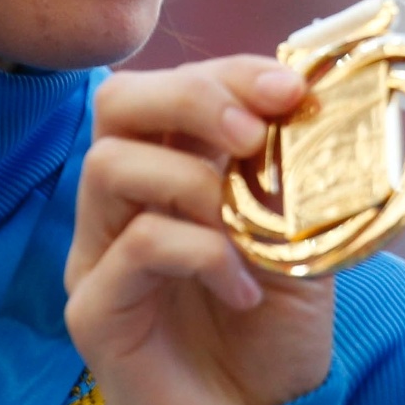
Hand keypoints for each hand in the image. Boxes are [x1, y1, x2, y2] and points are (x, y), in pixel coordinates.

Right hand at [65, 57, 331, 404]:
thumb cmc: (269, 331)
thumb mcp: (299, 237)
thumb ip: (294, 175)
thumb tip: (310, 105)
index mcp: (165, 168)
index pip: (173, 85)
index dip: (229, 73)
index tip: (291, 87)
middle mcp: (119, 202)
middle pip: (117, 103)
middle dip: (192, 97)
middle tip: (253, 132)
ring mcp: (97, 253)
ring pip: (109, 165)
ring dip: (194, 179)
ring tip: (247, 224)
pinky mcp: (93, 310)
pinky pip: (134, 247)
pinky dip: (201, 253)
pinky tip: (243, 288)